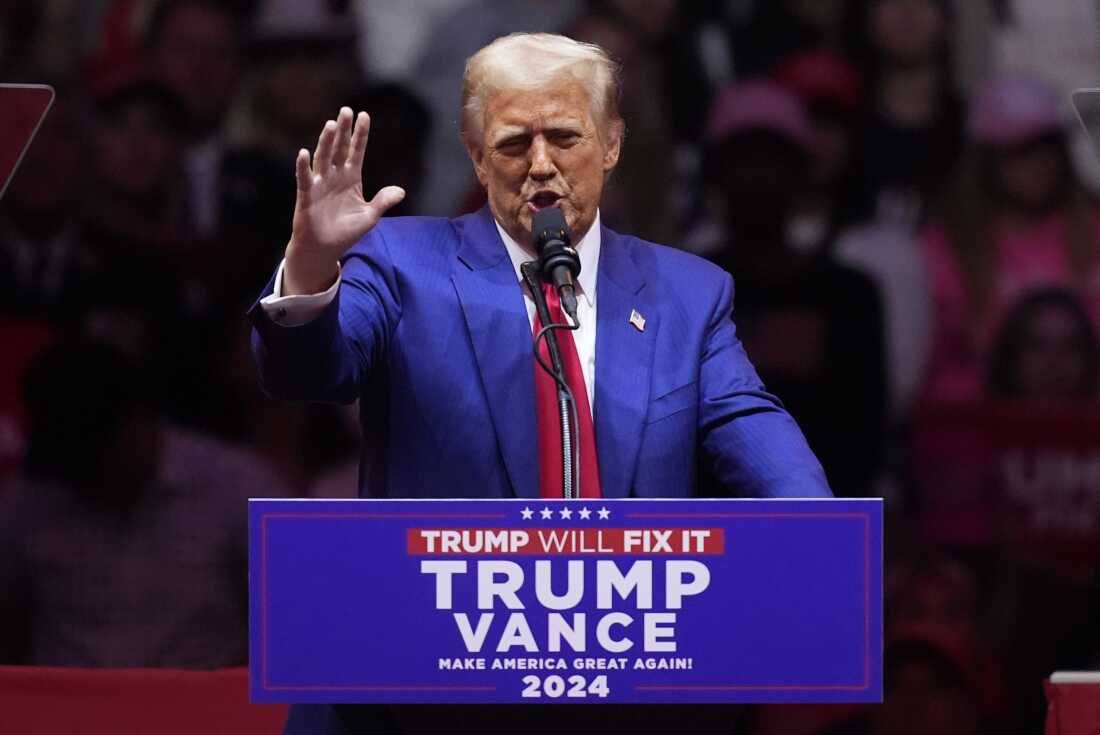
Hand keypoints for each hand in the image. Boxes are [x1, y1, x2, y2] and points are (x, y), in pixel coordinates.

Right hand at [284, 107, 405, 294]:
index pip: (356, 151)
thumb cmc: (345, 232)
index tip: (365, 115)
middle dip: (344, 130)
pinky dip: (303, 167)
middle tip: (346, 110)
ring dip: (327, 142)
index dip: (360, 135)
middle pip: (339, 148)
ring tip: (332, 125)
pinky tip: (304, 153)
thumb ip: (383, 202)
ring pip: (323, 158)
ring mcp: (320, 184)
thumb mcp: (370, 216)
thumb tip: (401, 191)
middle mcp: (335, 176)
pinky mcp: (307, 196)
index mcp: (351, 178)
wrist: (324, 249)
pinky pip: (305, 179)